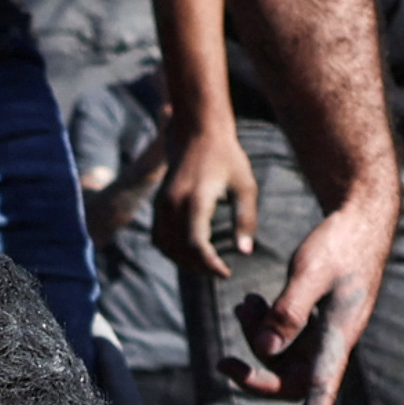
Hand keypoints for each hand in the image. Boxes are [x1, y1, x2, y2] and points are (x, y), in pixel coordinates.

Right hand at [140, 110, 259, 278]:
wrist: (196, 132)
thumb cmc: (227, 158)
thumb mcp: (245, 185)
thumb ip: (246, 219)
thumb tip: (244, 252)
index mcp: (196, 199)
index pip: (196, 245)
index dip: (210, 265)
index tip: (226, 272)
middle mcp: (173, 204)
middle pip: (180, 251)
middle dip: (200, 267)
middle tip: (220, 271)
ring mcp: (162, 204)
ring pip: (166, 247)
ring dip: (184, 262)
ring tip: (206, 265)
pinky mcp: (158, 204)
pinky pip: (159, 237)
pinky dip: (172, 250)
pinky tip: (191, 253)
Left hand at [242, 184, 394, 404]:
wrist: (361, 221)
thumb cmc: (340, 243)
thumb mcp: (310, 271)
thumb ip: (289, 311)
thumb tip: (265, 351)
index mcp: (338, 336)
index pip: (322, 388)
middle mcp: (331, 343)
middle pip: (290, 382)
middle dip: (255, 376)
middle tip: (223, 363)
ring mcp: (322, 334)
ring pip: (280, 358)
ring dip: (254, 339)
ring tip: (244, 304)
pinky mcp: (313, 322)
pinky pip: (281, 338)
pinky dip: (262, 324)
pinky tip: (252, 302)